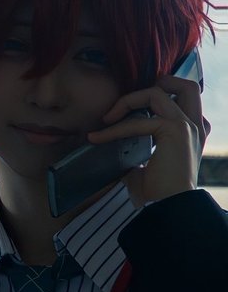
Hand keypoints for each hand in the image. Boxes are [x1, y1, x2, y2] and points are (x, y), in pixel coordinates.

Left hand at [87, 75, 206, 204]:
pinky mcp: (175, 131)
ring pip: (158, 92)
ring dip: (127, 101)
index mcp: (192, 132)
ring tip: (106, 118)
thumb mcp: (145, 164)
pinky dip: (114, 128)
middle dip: (157, 83)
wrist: (168, 208)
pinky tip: (97, 138)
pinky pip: (138, 121)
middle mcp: (194, 126)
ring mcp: (187, 126)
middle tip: (127, 101)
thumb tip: (109, 145)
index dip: (162, 95)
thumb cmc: (156, 192)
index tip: (132, 108)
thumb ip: (136, 148)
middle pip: (186, 85)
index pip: (185, 100)